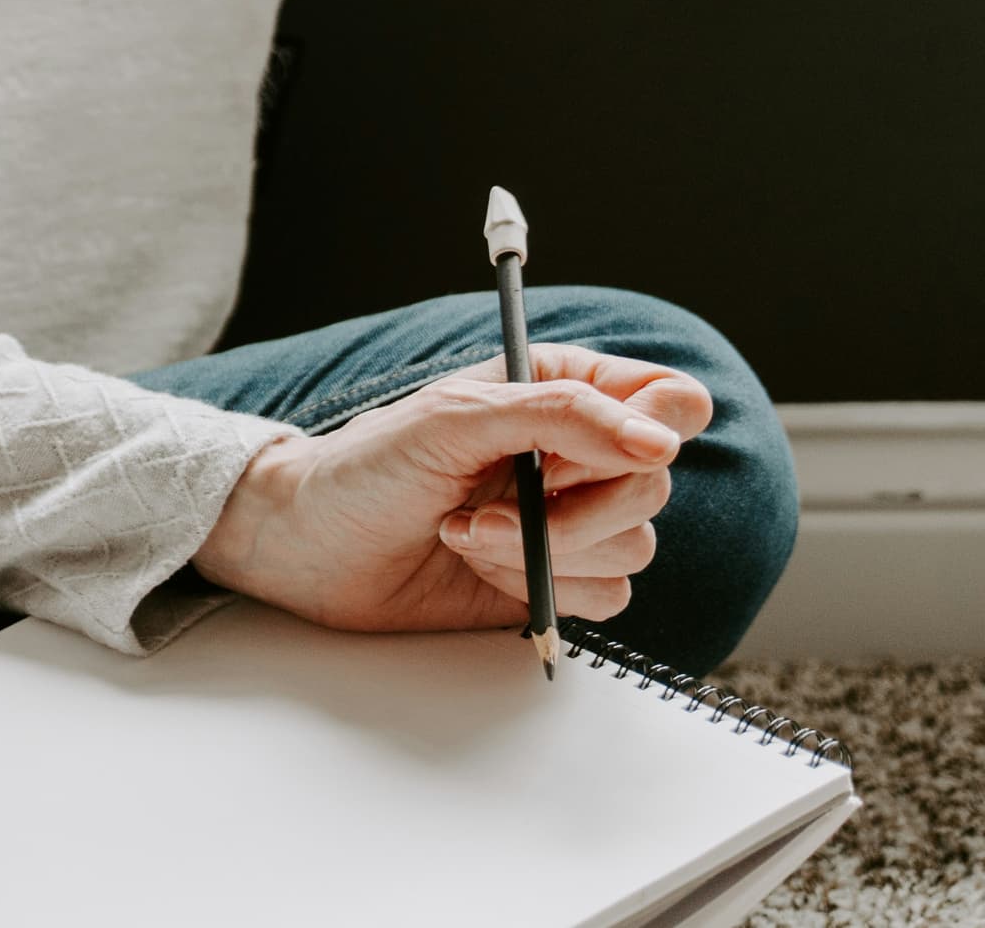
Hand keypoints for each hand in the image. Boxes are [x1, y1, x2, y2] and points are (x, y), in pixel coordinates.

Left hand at [191, 347, 713, 633]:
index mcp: (566, 388)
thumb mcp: (456, 418)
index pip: (672, 401)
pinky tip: (478, 565)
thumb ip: (562, 415)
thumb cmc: (366, 467)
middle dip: (572, 509)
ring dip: (542, 552)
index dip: (648, 433)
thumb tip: (659, 441)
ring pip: (635, 546)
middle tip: (490, 507)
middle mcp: (580, 453)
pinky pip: (607, 596)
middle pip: (656, 485)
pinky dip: (541, 588)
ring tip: (464, 534)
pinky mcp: (557, 580)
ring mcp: (572, 520)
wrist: (311, 547)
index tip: (589, 456)